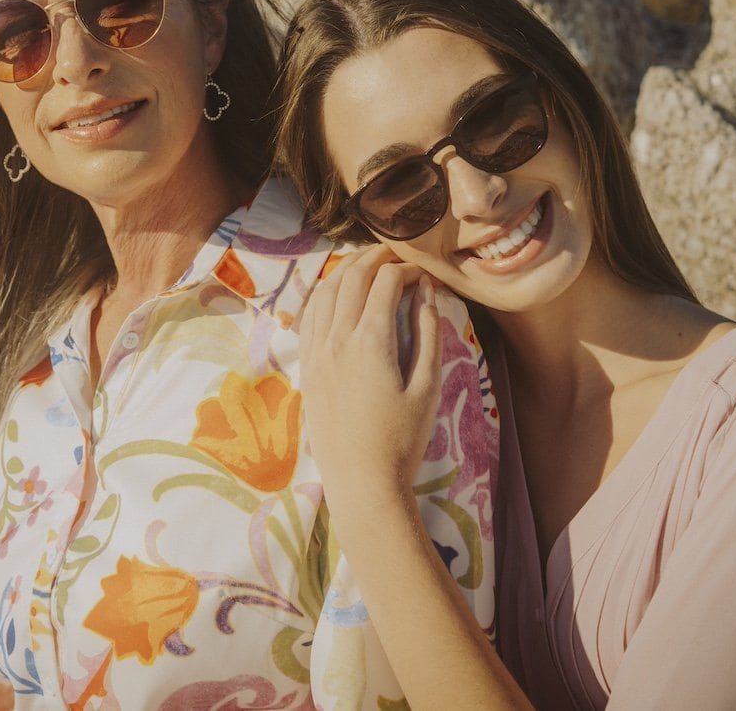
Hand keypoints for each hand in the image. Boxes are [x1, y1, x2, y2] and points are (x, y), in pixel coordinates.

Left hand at [299, 245, 441, 504]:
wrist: (361, 482)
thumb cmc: (403, 440)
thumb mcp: (427, 387)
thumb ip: (428, 334)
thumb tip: (427, 293)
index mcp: (370, 341)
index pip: (385, 282)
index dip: (406, 267)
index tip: (424, 270)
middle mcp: (336, 339)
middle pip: (352, 277)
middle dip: (375, 257)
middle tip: (397, 253)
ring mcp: (316, 352)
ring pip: (326, 290)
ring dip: (348, 270)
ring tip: (369, 264)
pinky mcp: (307, 366)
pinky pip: (309, 314)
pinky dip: (326, 293)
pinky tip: (338, 293)